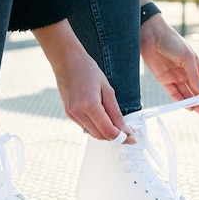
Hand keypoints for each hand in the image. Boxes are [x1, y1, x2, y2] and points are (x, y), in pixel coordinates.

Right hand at [33, 20, 134, 142]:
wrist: (66, 60)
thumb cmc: (88, 70)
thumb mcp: (107, 89)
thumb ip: (116, 113)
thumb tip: (125, 130)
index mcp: (89, 105)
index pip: (108, 131)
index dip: (122, 137)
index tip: (132, 138)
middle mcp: (78, 112)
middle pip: (100, 135)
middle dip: (115, 136)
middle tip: (127, 132)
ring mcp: (71, 114)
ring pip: (92, 134)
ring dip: (105, 132)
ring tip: (116, 123)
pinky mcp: (69, 114)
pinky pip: (85, 127)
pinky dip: (96, 127)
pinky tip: (102, 118)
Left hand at [140, 9, 198, 114]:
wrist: (152, 36)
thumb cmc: (172, 42)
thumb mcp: (187, 57)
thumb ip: (194, 75)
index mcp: (196, 64)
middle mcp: (187, 72)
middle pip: (198, 91)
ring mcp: (176, 77)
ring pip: (187, 94)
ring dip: (194, 104)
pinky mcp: (164, 80)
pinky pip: (174, 94)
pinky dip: (181, 101)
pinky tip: (188, 107)